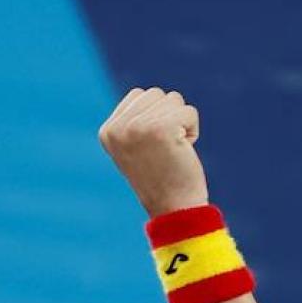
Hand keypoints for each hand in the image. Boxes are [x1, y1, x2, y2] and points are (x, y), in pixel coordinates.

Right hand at [97, 87, 208, 216]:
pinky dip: (193, 130)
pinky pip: (189, 112)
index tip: (153, 149)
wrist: (174, 208)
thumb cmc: (162, 179)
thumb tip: (146, 94)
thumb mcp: (136, 148)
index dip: (156, 118)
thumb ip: (134, 121)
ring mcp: (137, 127)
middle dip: (169, 118)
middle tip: (166, 150)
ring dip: (181, 123)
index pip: (139, 95)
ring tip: (174, 150)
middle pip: (156, 93)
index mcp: (107, 131)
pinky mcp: (161, 129)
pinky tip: (184, 151)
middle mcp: (118, 128)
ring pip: (173, 99)